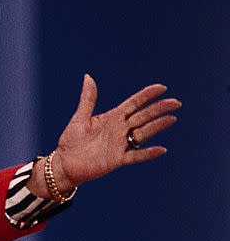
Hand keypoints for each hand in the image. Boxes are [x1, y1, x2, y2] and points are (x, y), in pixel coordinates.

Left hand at [30, 74, 179, 195]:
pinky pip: (135, 156)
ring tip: (171, 118)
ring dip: (157, 126)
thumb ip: (88, 99)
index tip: (162, 88)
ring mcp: (120, 144)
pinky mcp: (117, 159)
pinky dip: (147, 153)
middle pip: (143, 116)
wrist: (64, 164)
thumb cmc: (71, 140)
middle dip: (159, 109)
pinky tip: (160, 149)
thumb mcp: (79, 118)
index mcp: (112, 117)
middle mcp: (119, 129)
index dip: (147, 95)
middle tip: (176, 103)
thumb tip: (88, 76)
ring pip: (142, 133)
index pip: (134, 104)